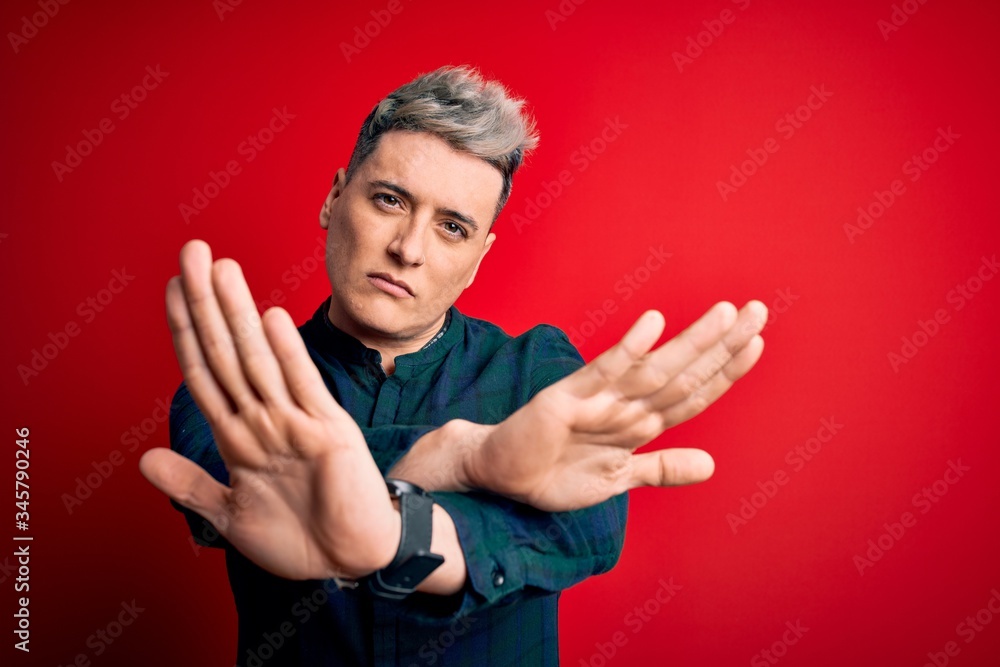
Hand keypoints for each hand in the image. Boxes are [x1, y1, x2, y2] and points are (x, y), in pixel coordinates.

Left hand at [139, 240, 398, 579]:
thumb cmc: (297, 537)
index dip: (185, 329)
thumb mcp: (230, 516)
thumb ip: (191, 486)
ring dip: (236, 315)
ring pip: (256, 361)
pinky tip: (268, 319)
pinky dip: (285, 355)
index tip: (171, 287)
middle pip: (225, 352)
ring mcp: (296, 422)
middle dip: (205, 303)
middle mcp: (265, 420)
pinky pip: (303, 388)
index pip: (204, 371)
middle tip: (191, 251)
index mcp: (239, 437)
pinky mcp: (329, 433)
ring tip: (220, 270)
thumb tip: (144, 459)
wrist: (352, 558)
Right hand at [463, 301, 767, 510]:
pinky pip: (602, 372)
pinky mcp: (566, 398)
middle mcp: (625, 404)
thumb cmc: (556, 471)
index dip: (726, 370)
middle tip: (758, 310)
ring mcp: (597, 399)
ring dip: (692, 342)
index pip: (693, 392)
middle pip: (684, 372)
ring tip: (726, 314)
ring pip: (655, 369)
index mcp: (639, 422)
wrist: (501, 475)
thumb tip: (711, 465)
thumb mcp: (618, 479)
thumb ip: (662, 468)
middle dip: (723, 344)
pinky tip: (653, 324)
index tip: (756, 342)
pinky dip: (628, 350)